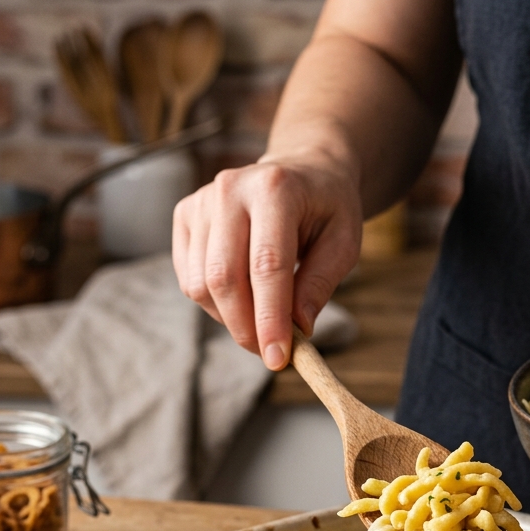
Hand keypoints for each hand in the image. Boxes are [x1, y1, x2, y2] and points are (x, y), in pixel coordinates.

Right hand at [172, 151, 361, 370]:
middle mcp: (230, 188)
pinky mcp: (185, 215)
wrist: (301, 171)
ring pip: (202, 285)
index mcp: (276, 188)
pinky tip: (242, 299)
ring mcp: (202, 201)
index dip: (270, 318)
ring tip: (261, 320)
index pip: (267, 265)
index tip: (277, 358)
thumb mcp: (344, 243)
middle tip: (269, 354)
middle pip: (225, 278)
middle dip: (246, 327)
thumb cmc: (326, 209)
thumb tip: (298, 327)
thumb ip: (321, 283)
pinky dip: (214, 305)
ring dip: (230, 319)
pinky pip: (189, 280)